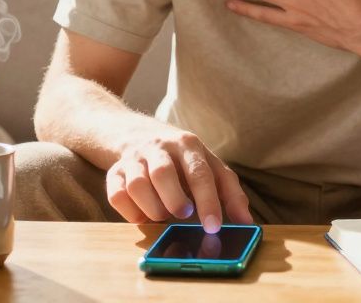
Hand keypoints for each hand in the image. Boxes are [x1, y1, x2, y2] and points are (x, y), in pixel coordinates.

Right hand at [106, 127, 252, 231]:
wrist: (138, 134)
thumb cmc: (183, 159)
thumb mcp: (210, 166)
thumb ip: (230, 192)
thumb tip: (246, 222)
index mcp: (188, 145)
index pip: (199, 173)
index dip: (207, 201)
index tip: (213, 226)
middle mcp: (159, 147)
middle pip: (163, 173)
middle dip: (174, 200)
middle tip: (183, 216)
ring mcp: (134, 159)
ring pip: (137, 185)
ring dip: (152, 208)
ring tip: (163, 215)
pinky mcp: (114, 172)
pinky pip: (116, 195)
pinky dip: (130, 212)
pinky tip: (144, 214)